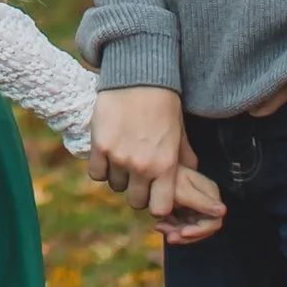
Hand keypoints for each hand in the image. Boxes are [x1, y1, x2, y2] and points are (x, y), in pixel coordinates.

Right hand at [86, 83, 193, 220]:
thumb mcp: (180, 134)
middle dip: (137, 191)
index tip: (154, 193)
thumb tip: (189, 176)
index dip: (156, 203)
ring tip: (123, 159)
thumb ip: (185, 160)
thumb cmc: (164, 105)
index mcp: (165, 166)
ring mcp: (119, 157)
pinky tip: (107, 155)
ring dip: (119, 177)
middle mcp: (142, 166)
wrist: (139, 78)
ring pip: (115, 186)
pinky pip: (97, 174)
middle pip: (135, 201)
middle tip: (137, 176)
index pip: (159, 208)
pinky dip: (101, 168)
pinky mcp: (99, 146)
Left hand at [155, 163, 226, 242]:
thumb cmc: (167, 177)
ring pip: (192, 230)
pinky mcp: (186, 212)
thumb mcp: (183, 190)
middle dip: (185, 234)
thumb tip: (223, 211)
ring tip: (160, 227)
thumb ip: (201, 201)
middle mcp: (207, 202)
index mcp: (210, 195)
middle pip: (203, 229)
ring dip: (176, 233)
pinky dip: (172, 229)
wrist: (151, 170)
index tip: (183, 233)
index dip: (200, 230)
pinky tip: (160, 224)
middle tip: (169, 236)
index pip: (214, 221)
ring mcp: (196, 208)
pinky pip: (183, 227)